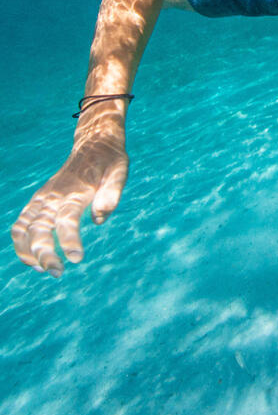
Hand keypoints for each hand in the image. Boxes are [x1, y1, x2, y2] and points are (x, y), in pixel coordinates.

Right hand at [11, 131, 128, 276]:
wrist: (94, 142)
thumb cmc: (110, 161)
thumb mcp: (120, 171)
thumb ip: (111, 192)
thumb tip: (100, 218)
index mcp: (76, 191)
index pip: (67, 220)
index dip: (69, 241)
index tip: (77, 259)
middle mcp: (54, 195)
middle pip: (40, 228)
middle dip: (45, 253)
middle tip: (58, 272)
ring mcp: (43, 198)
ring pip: (23, 228)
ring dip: (28, 252)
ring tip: (43, 269)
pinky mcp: (38, 200)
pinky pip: (20, 224)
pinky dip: (20, 243)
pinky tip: (31, 258)